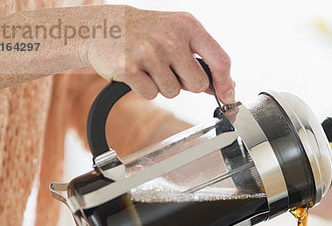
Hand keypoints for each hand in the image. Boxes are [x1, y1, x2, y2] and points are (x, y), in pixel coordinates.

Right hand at [80, 7, 234, 100]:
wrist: (104, 25)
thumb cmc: (148, 32)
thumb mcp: (178, 34)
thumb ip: (203, 59)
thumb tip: (226, 86)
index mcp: (187, 25)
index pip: (220, 60)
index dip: (225, 83)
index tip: (227, 95)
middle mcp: (169, 36)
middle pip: (198, 84)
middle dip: (187, 84)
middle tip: (170, 69)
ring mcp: (147, 52)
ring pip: (173, 92)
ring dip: (163, 85)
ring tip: (150, 66)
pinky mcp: (127, 67)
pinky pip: (151, 94)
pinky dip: (145, 88)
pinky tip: (137, 71)